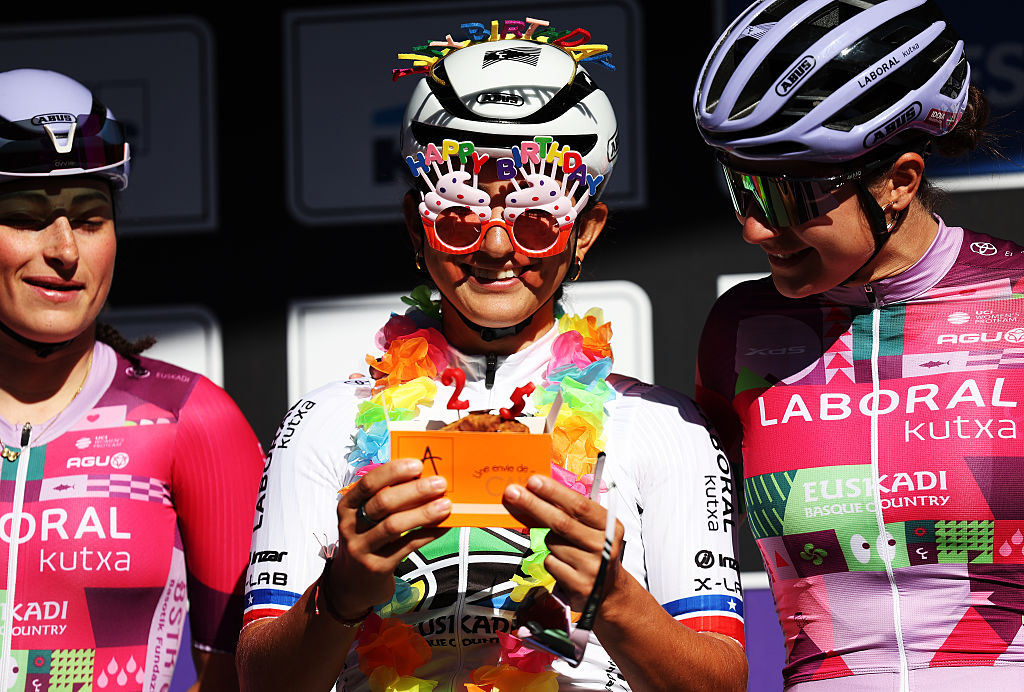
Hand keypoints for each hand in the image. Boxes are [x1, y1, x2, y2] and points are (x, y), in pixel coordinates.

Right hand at [328, 459, 450, 617]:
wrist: (351, 582)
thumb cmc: (368, 537)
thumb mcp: (366, 516)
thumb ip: (388, 497)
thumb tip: (424, 476)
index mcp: (347, 506)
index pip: (369, 483)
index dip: (393, 472)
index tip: (418, 464)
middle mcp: (350, 526)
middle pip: (383, 503)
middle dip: (414, 491)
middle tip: (439, 483)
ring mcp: (362, 548)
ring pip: (394, 526)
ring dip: (423, 513)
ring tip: (446, 504)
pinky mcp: (377, 567)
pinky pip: (407, 546)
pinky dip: (429, 534)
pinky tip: (444, 525)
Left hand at [502, 475, 623, 611]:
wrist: (609, 591)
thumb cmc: (594, 551)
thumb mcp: (594, 528)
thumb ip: (573, 511)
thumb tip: (538, 490)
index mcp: (611, 526)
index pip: (580, 505)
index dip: (555, 492)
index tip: (534, 481)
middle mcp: (604, 546)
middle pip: (562, 523)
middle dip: (533, 505)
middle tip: (512, 492)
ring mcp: (592, 568)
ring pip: (552, 543)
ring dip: (547, 540)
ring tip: (563, 546)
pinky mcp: (579, 585)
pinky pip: (549, 563)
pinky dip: (549, 559)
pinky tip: (563, 564)